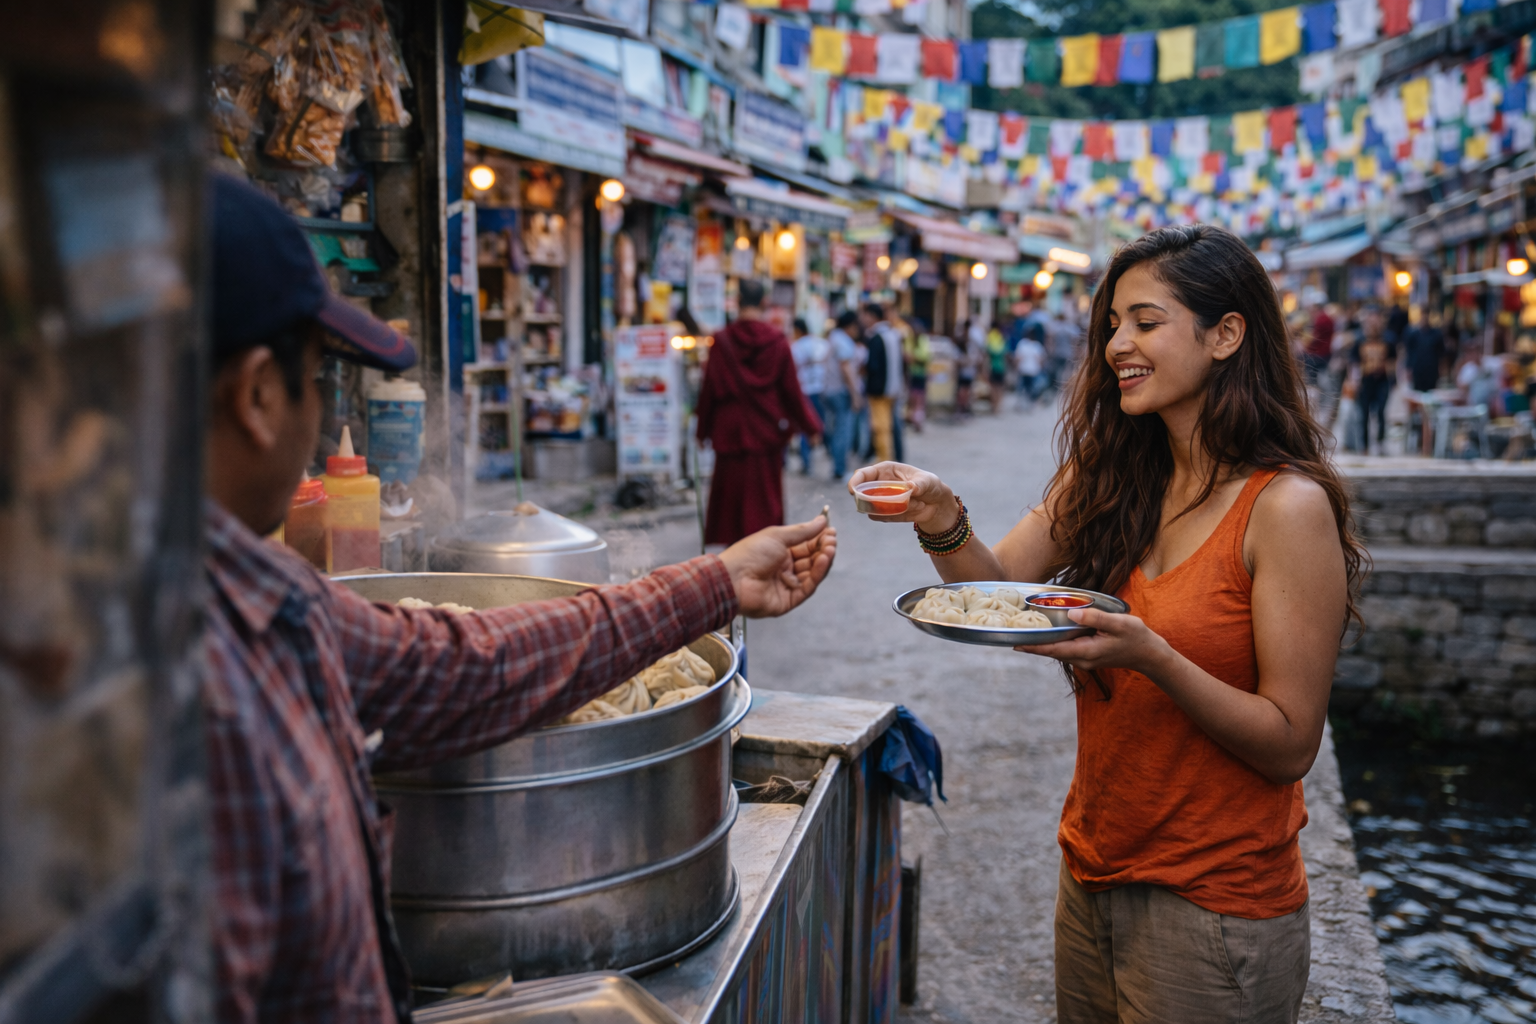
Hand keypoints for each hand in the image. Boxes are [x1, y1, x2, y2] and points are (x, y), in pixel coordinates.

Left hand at [719, 515, 836, 617]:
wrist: (733, 578)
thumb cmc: (749, 554)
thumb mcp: (778, 536)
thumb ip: (803, 531)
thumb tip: (821, 521)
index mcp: (778, 553)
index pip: (805, 546)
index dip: (818, 539)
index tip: (830, 531)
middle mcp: (783, 569)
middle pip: (811, 560)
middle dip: (823, 549)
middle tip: (832, 539)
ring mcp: (786, 585)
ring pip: (812, 573)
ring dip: (823, 560)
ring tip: (830, 548)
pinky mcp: (789, 600)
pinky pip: (808, 587)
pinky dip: (818, 573)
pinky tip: (824, 560)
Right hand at [846, 462, 959, 532]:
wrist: (937, 504)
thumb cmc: (930, 485)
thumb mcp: (928, 481)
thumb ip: (920, 483)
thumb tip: (912, 487)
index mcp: (885, 470)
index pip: (864, 474)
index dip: (855, 481)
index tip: (852, 490)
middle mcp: (879, 485)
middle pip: (861, 492)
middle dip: (866, 499)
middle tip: (886, 502)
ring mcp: (880, 500)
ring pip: (870, 507)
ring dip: (886, 509)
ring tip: (912, 503)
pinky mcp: (885, 514)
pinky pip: (880, 517)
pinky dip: (893, 516)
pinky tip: (911, 510)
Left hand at [1014, 607, 1172, 676]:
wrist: (1149, 654)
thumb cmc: (1136, 637)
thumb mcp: (1118, 624)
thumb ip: (1095, 618)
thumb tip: (1071, 614)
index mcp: (1087, 652)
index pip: (1054, 650)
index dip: (1034, 647)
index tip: (1016, 644)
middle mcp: (1082, 659)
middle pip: (1052, 652)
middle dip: (1032, 645)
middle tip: (1012, 635)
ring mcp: (1085, 659)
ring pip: (1058, 651)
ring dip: (1042, 643)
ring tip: (1024, 632)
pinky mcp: (1088, 655)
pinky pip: (1066, 649)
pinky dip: (1054, 642)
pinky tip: (1048, 632)